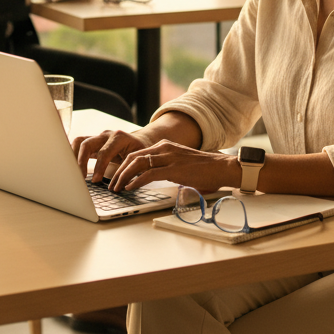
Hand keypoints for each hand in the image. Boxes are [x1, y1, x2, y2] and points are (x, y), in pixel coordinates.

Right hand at [73, 127, 155, 182]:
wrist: (142, 139)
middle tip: (80, 178)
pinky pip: (79, 145)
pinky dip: (73, 154)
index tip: (95, 180)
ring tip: (71, 173)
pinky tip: (71, 167)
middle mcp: (107, 135)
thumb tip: (119, 187)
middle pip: (87, 144)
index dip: (99, 167)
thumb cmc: (141, 151)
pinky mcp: (93, 142)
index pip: (104, 152)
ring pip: (80, 141)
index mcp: (119, 138)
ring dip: (73, 156)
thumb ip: (130, 170)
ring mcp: (98, 137)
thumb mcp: (139, 159)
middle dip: (81, 161)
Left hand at [105, 139, 238, 194]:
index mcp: (165, 146)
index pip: (137, 153)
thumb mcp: (180, 164)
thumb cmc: (204, 170)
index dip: (123, 165)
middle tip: (112, 184)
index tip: (116, 177)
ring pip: (137, 163)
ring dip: (123, 177)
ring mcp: (169, 157)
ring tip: (116, 188)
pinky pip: (148, 173)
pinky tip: (129, 188)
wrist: (222, 167)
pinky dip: (136, 181)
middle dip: (119, 171)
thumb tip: (151, 181)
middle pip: (133, 157)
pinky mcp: (174, 168)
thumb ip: (165, 169)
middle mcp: (165, 148)